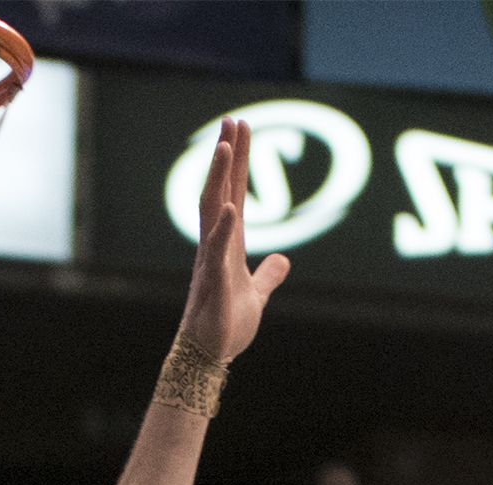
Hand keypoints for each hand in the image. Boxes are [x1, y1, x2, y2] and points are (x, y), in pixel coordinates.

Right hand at [179, 119, 290, 365]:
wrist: (210, 357)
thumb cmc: (227, 327)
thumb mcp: (257, 297)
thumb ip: (268, 276)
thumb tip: (283, 261)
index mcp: (229, 245)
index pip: (234, 193)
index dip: (239, 162)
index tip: (240, 129)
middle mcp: (216, 245)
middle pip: (220, 190)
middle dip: (227, 156)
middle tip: (231, 120)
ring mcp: (211, 262)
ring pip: (212, 211)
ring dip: (219, 179)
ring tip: (225, 148)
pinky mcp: (212, 285)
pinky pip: (216, 252)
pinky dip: (223, 229)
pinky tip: (230, 207)